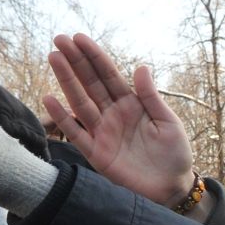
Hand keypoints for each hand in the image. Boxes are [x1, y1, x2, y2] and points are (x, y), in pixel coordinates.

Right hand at [46, 34, 197, 208]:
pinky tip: (49, 98)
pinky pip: (76, 133)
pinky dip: (62, 117)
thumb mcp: (168, 122)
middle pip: (90, 83)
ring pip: (80, 102)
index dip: (94, 56)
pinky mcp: (96, 153)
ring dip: (66, 81)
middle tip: (59, 39)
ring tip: (54, 58)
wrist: (172, 187)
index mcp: (131, 104)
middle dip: (75, 61)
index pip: (109, 75)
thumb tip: (141, 67)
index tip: (79, 37)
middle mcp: (113, 114)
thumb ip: (152, 97)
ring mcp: (102, 132)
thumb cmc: (174, 154)